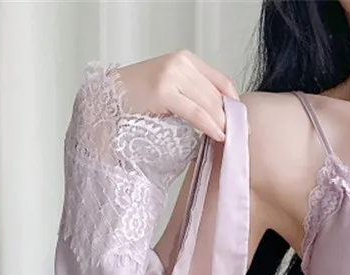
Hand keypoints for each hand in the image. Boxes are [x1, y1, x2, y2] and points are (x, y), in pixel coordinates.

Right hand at [116, 50, 237, 141]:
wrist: (107, 100)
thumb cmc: (140, 100)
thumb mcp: (173, 89)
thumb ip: (196, 94)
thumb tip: (225, 115)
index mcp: (185, 60)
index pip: (222, 82)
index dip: (234, 104)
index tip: (241, 123)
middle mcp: (180, 63)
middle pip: (217, 95)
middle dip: (229, 118)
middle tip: (238, 137)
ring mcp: (171, 75)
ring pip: (209, 104)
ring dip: (222, 124)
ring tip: (228, 139)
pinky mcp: (164, 91)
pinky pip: (196, 112)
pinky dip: (210, 126)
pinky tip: (218, 136)